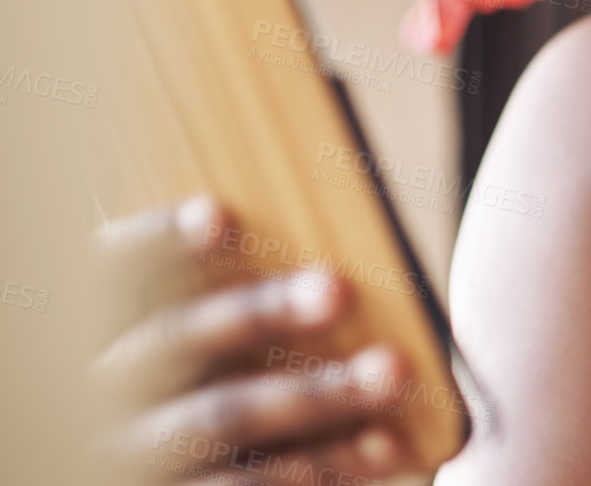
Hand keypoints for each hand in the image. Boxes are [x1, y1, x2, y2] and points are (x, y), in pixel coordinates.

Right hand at [91, 195, 414, 483]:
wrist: (204, 460)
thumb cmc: (228, 377)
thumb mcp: (214, 338)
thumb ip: (252, 300)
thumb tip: (341, 260)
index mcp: (117, 321)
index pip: (120, 266)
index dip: (161, 240)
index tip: (218, 215)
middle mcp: (113, 383)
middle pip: (178, 337)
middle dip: (261, 310)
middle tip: (337, 289)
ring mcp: (135, 449)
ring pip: (222, 417)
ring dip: (317, 394)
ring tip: (392, 372)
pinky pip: (240, 484)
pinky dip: (313, 466)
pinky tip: (381, 446)